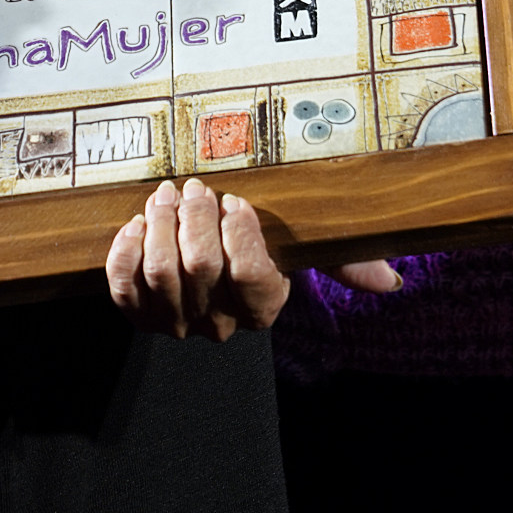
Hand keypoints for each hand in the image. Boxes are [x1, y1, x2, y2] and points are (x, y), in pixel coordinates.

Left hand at [103, 179, 391, 338]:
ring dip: (160, 225)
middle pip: (199, 269)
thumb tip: (390, 281)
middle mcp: (218, 324)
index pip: (251, 276)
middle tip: (196, 188)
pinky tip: (137, 223)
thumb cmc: (261, 248)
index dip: (239, 234)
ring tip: (166, 197)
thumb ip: (345, 262)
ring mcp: (174, 321)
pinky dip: (125, 249)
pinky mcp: (137, 311)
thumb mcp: (304, 251)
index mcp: (262, 307)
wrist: (207, 262)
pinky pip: (122, 286)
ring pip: (159, 273)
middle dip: (195, 218)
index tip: (236, 200)